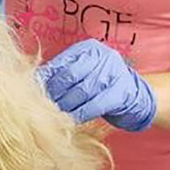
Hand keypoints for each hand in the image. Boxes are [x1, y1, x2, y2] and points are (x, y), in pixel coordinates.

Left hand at [37, 39, 155, 131]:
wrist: (136, 97)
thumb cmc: (102, 86)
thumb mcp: (85, 73)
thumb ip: (64, 74)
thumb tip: (34, 82)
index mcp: (90, 48)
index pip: (62, 62)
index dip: (46, 79)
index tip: (33, 92)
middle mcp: (103, 56)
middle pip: (70, 76)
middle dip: (54, 93)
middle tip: (41, 107)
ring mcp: (114, 73)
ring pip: (82, 91)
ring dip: (65, 105)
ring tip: (54, 115)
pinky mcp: (122, 92)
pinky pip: (95, 104)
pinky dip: (81, 113)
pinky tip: (71, 120)